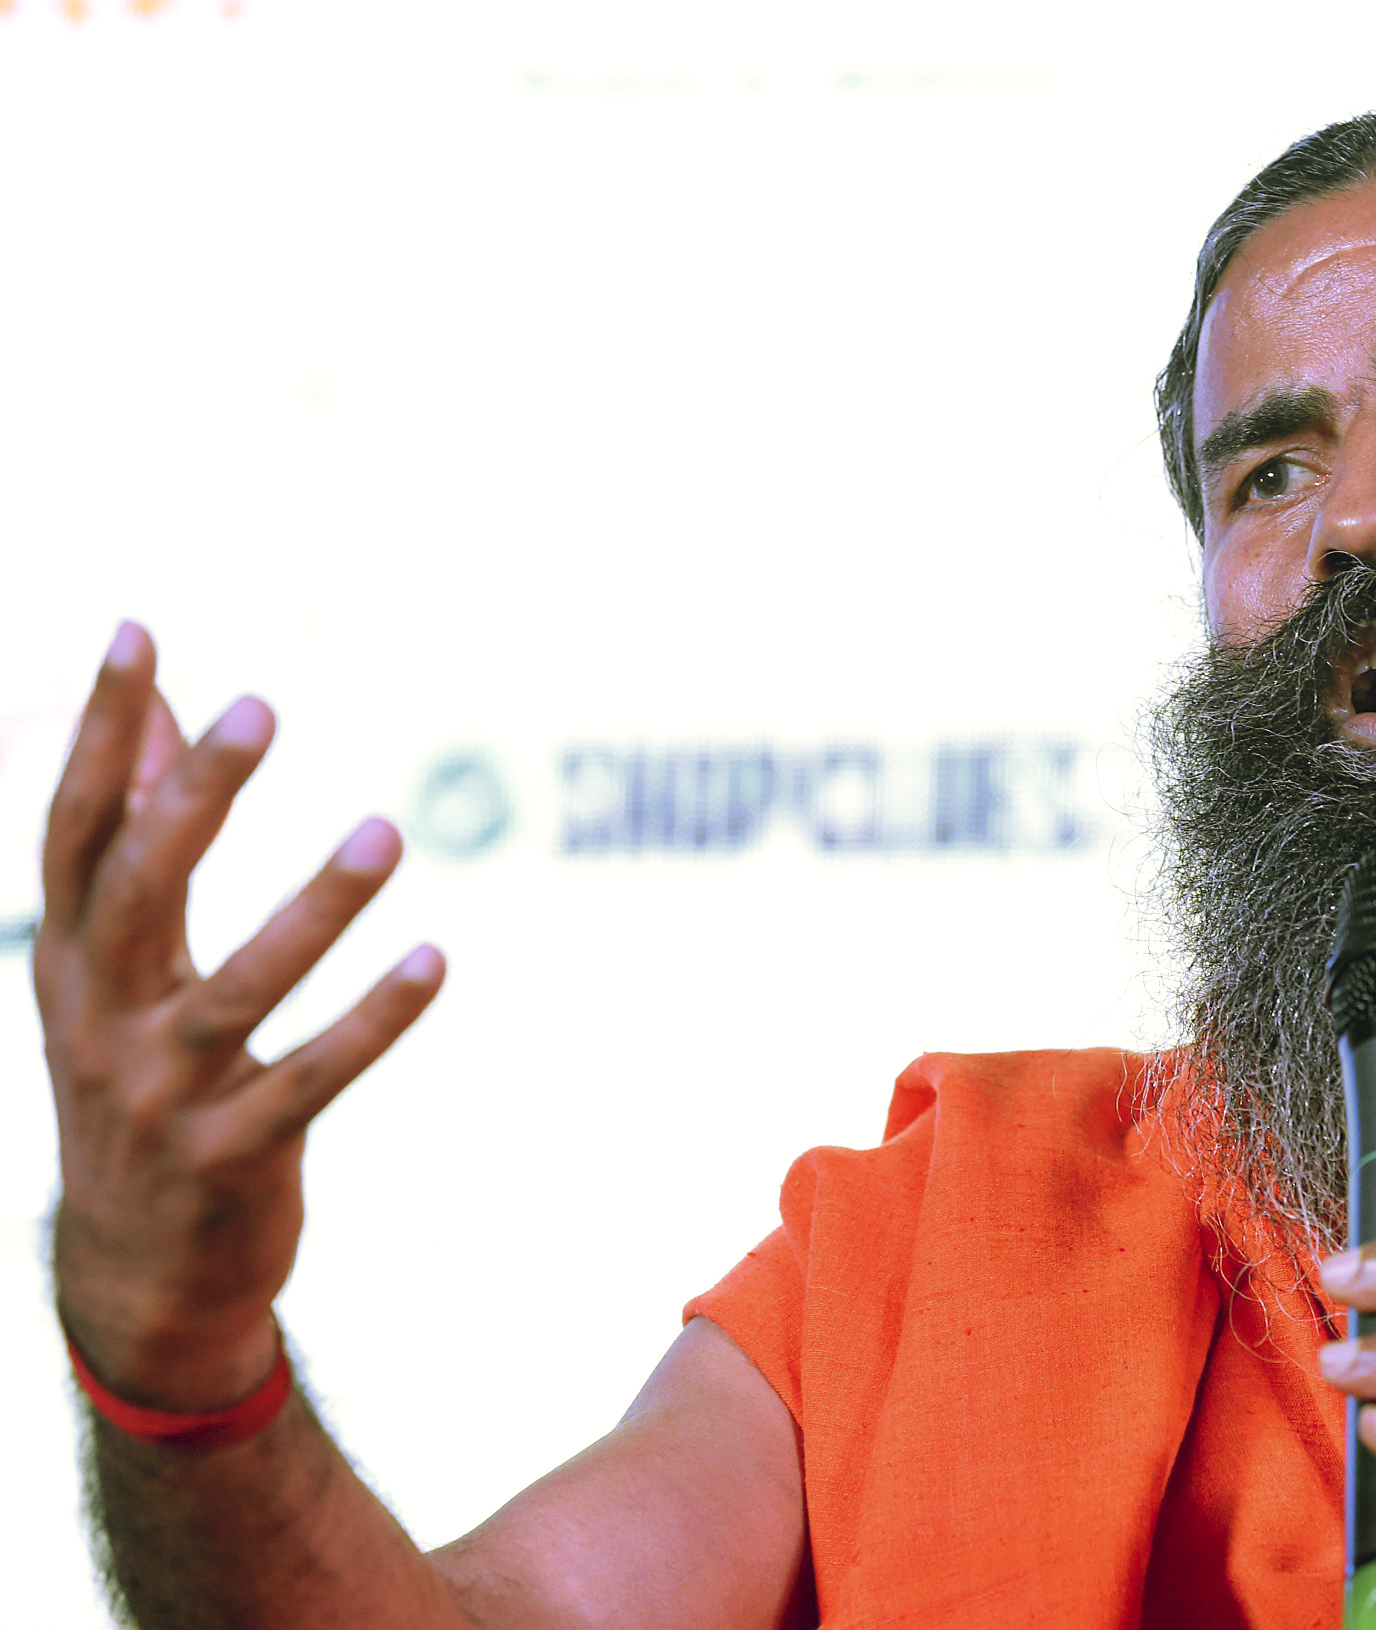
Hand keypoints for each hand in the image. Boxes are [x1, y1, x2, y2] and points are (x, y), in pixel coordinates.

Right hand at [39, 623, 443, 1411]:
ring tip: (387, 831)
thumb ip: (138, 848)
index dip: (102, 735)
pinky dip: (374, 1021)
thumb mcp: (118, 975)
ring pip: (238, 987)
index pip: (76, 829)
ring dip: (315, 908)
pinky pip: (313, 1078)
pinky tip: (435, 962)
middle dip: (196, 795)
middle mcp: (103, 1023)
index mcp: (71, 967)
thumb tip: (157, 713)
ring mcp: (165, 1095)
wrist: (137, 1277)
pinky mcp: (235, 1157)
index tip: (137, 635)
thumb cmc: (141, 1088)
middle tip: (261, 705)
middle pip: (139, 888)